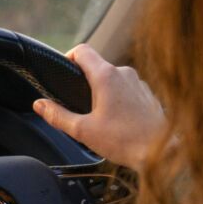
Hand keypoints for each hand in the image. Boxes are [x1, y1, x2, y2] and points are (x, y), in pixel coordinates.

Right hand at [33, 44, 165, 170]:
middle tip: (75, 103)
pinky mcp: (147, 94)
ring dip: (100, 91)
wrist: (163, 152)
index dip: (67, 58)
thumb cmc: (125, 141)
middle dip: (82, 81)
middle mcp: (124, 73)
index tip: (62, 74)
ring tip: (96, 116)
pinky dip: (116, 98)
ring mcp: (138, 82)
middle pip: (96, 65)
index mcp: (106, 76)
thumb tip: (39, 105)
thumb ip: (57, 115)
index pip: (82, 50)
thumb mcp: (83, 130)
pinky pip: (125, 88)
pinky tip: (115, 120)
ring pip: (111, 78)